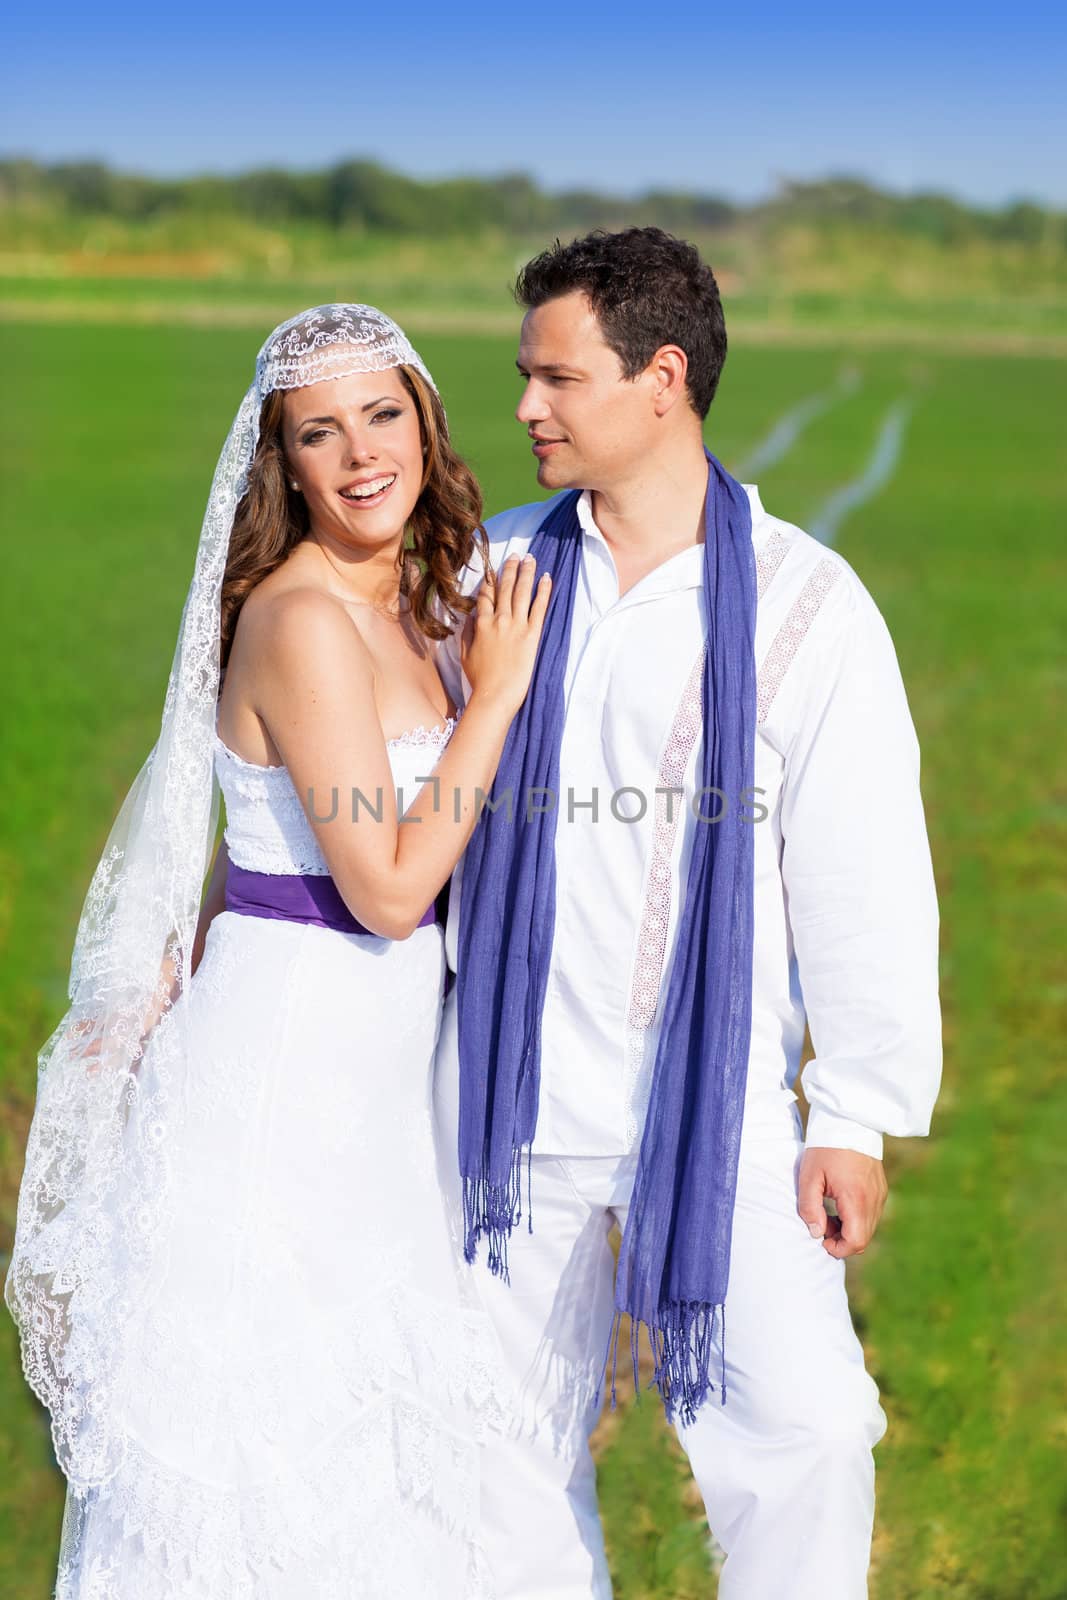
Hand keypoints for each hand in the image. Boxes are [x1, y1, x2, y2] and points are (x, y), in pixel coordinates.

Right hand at [461, 554, 551, 716]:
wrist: (495, 694)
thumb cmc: (479, 679)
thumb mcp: (465, 655)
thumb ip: (467, 633)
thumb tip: (471, 617)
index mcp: (481, 624)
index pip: (485, 596)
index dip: (489, 581)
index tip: (492, 569)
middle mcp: (498, 620)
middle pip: (504, 588)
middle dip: (509, 569)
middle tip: (515, 554)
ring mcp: (516, 626)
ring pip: (521, 592)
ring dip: (526, 572)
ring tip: (530, 558)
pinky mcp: (531, 634)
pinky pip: (539, 607)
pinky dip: (543, 591)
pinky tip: (547, 578)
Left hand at [797, 1147, 887, 1258]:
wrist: (848, 1122)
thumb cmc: (825, 1148)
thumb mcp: (809, 1177)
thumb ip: (809, 1208)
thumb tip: (815, 1233)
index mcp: (856, 1199)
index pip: (856, 1241)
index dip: (838, 1249)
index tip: (821, 1239)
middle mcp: (873, 1200)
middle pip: (863, 1238)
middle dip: (842, 1240)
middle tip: (822, 1225)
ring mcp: (880, 1194)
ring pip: (868, 1228)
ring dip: (849, 1229)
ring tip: (828, 1213)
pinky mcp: (880, 1189)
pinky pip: (871, 1214)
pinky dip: (856, 1218)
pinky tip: (840, 1204)